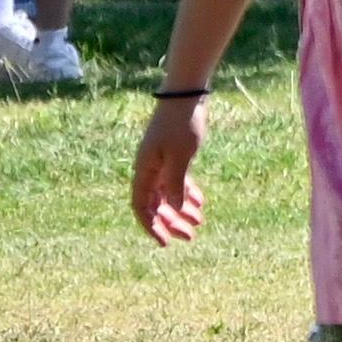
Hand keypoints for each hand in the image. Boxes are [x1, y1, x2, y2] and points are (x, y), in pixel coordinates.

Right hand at [131, 99, 207, 245]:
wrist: (186, 97)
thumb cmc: (181, 125)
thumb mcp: (180, 156)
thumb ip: (176, 184)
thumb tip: (175, 211)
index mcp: (144, 170)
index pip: (141, 206)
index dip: (150, 226)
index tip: (164, 243)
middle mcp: (149, 169)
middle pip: (156, 204)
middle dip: (171, 222)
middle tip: (189, 237)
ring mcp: (161, 162)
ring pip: (168, 194)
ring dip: (181, 210)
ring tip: (199, 223)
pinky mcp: (173, 156)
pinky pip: (177, 181)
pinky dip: (187, 193)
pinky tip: (200, 203)